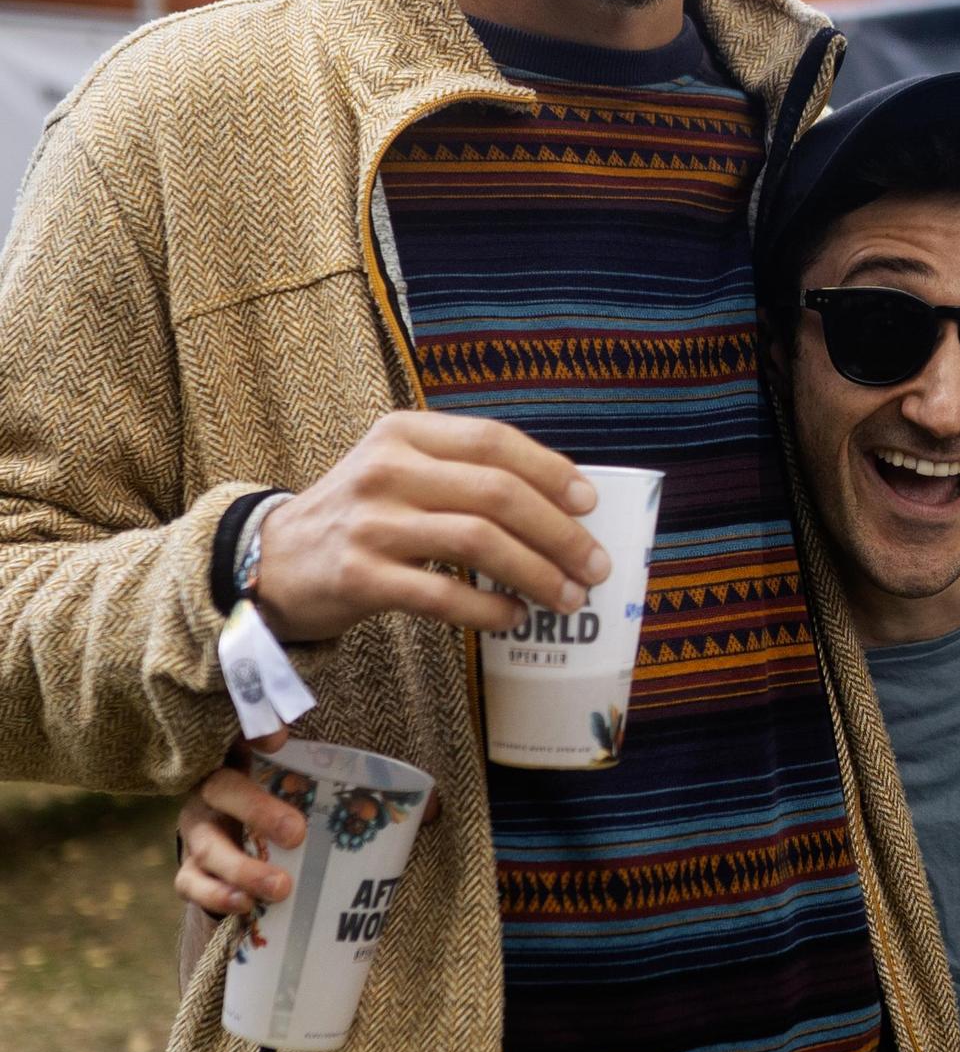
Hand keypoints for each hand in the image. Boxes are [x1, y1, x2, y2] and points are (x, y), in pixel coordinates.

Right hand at [177, 759, 444, 924]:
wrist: (246, 856)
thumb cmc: (293, 816)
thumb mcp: (325, 799)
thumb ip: (369, 796)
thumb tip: (435, 807)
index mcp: (249, 761)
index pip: (245, 733)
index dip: (255, 728)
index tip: (282, 735)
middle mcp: (217, 790)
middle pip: (223, 787)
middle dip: (257, 810)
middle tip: (296, 834)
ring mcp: (199, 832)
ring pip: (206, 844)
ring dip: (241, 867)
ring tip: (278, 889)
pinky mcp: (190, 872)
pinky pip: (192, 884)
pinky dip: (215, 897)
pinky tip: (244, 908)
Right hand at [251, 411, 609, 643]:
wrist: (274, 560)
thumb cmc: (359, 516)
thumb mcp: (399, 470)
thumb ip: (461, 473)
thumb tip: (559, 504)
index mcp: (404, 433)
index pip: (493, 441)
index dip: (550, 471)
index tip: (590, 503)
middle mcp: (386, 470)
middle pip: (497, 493)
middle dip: (559, 533)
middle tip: (593, 566)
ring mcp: (371, 523)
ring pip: (478, 542)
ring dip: (536, 574)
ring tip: (567, 599)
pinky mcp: (360, 577)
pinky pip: (443, 596)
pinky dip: (489, 609)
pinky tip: (513, 617)